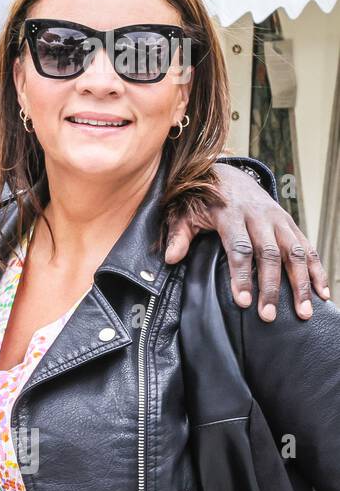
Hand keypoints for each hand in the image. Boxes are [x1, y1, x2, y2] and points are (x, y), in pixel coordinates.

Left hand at [165, 163, 328, 321]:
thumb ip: (178, 235)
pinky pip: (307, 248)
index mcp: (231, 214)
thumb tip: (170, 258)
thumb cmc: (202, 200)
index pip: (239, 248)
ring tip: (303, 312)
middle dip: (270, 287)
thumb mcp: (184, 214)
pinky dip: (316, 271)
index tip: (243, 301)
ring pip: (294, 252)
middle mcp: (259, 216)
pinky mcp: (290, 223)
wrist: (226, 175)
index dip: (241, 276)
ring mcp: (278, 219)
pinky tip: (321, 294)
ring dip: (301, 284)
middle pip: (269, 254)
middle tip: (268, 315)